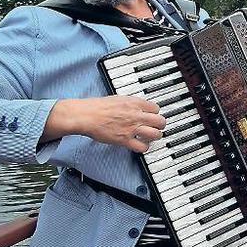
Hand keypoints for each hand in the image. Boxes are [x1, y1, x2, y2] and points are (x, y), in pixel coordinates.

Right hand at [43, 96, 165, 152]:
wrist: (86, 115)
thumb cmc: (97, 107)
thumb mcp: (119, 99)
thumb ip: (131, 104)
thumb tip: (138, 107)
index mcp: (135, 103)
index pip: (156, 108)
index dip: (155, 113)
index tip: (152, 116)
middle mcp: (136, 115)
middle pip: (160, 121)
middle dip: (160, 125)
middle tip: (156, 127)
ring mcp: (132, 128)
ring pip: (155, 134)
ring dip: (154, 136)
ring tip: (150, 137)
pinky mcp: (125, 140)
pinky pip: (143, 147)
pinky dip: (144, 147)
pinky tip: (140, 145)